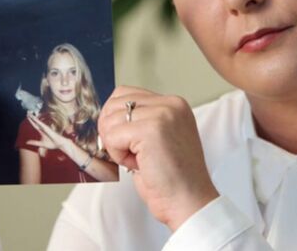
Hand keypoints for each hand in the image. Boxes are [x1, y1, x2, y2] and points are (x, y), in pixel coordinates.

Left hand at [26, 115, 73, 150]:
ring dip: (33, 118)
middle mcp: (43, 129)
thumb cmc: (52, 144)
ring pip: (37, 122)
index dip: (31, 122)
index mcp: (42, 132)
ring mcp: (45, 128)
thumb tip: (26, 142)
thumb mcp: (41, 144)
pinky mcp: (47, 128)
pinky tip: (34, 118)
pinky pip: (41, 124)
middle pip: (36, 122)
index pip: (35, 125)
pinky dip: (37, 121)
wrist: (59, 144)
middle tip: (27, 113)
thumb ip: (34, 143)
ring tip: (29, 114)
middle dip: (31, 118)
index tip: (28, 118)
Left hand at [99, 86, 218, 230]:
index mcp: (174, 104)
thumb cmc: (172, 178)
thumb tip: (107, 116)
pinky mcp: (152, 129)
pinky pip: (113, 137)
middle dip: (112, 131)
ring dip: (116, 146)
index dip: (115, 119)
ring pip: (111, 120)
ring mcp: (163, 114)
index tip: (125, 141)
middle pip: (114, 104)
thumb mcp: (159, 138)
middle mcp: (171, 104)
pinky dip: (118, 155)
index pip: (126, 94)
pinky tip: (138, 165)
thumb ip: (141, 121)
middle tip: (131, 153)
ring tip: (139, 160)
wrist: (189, 201)